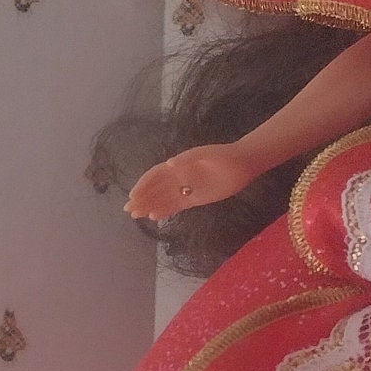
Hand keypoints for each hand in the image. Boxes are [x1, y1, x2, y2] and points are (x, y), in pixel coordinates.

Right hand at [125, 144, 256, 220]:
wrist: (242, 164)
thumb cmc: (223, 156)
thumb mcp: (205, 154)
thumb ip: (187, 159)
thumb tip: (168, 165)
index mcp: (178, 165)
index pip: (155, 175)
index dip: (143, 185)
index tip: (133, 195)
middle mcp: (178, 177)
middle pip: (156, 189)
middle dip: (141, 198)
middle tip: (128, 210)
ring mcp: (186, 188)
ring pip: (163, 199)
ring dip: (149, 206)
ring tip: (136, 215)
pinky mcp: (195, 198)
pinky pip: (176, 205)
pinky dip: (165, 211)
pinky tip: (154, 216)